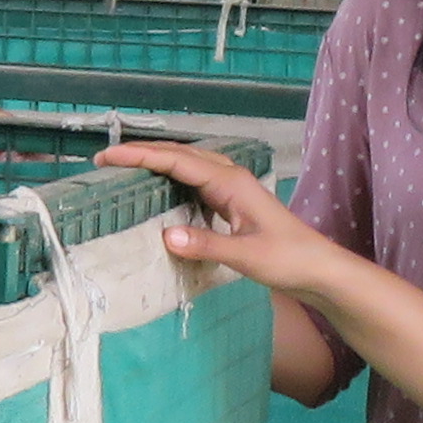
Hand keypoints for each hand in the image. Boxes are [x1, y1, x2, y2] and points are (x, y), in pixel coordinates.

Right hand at [113, 141, 333, 298]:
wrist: (318, 268)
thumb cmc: (288, 259)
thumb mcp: (246, 256)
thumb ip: (207, 245)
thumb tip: (166, 236)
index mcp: (231, 182)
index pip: (178, 161)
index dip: (141, 156)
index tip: (108, 158)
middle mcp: (230, 177)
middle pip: (179, 155)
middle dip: (141, 154)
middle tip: (104, 163)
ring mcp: (232, 188)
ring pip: (187, 165)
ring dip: (156, 163)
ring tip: (123, 170)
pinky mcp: (232, 202)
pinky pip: (195, 181)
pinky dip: (171, 179)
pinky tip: (158, 191)